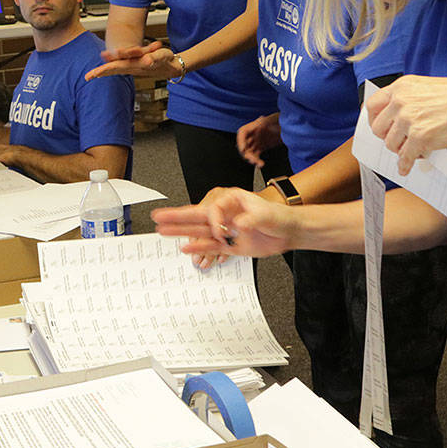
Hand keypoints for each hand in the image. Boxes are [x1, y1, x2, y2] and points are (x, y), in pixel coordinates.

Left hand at [85, 41, 181, 80]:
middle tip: (87, 77)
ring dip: (103, 72)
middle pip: (113, 70)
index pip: (117, 66)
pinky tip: (104, 70)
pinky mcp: (134, 66)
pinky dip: (110, 69)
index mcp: (135, 65)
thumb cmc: (166, 61)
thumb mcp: (162, 56)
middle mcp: (132, 67)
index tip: (95, 73)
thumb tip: (147, 60)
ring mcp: (132, 68)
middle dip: (100, 73)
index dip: (105, 69)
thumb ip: (155, 57)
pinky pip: (119, 69)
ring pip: (115, 70)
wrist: (171, 68)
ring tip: (92, 75)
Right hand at [153, 186, 295, 259]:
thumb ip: (253, 218)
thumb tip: (239, 224)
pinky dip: (197, 247)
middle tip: (158, 215)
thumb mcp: (268, 214)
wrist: (289, 231)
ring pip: (199, 231)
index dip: (214, 221)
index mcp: (231, 200)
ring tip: (161, 230)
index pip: (213, 209)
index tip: (222, 232)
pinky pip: (210, 246)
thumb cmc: (280, 217)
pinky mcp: (229, 244)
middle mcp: (224, 213)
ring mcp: (225, 229)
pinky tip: (184, 247)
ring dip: (180, 231)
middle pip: (196, 215)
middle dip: (177, 216)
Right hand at [237, 113, 281, 166]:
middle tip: (251, 159)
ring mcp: (257, 141)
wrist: (290, 127)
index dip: (240, 142)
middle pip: (244, 144)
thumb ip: (267, 120)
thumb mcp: (273, 119)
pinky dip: (257, 161)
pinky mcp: (262, 148)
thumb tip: (261, 118)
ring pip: (249, 152)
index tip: (243, 149)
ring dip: (252, 159)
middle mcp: (253, 134)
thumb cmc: (282, 121)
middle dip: (246, 153)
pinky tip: (261, 164)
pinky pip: (256, 156)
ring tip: (258, 163)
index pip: (242, 133)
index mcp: (253, 125)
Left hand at [365, 75, 446, 174]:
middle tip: (398, 141)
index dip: (374, 120)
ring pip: (391, 144)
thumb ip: (408, 99)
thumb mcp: (426, 87)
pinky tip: (406, 167)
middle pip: (378, 128)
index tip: (380, 128)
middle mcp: (401, 102)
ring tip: (413, 149)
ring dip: (401, 150)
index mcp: (401, 87)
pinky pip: (405, 157)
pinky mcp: (419, 137)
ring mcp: (409, 120)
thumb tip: (394, 118)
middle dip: (387, 137)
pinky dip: (405, 165)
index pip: (372, 106)